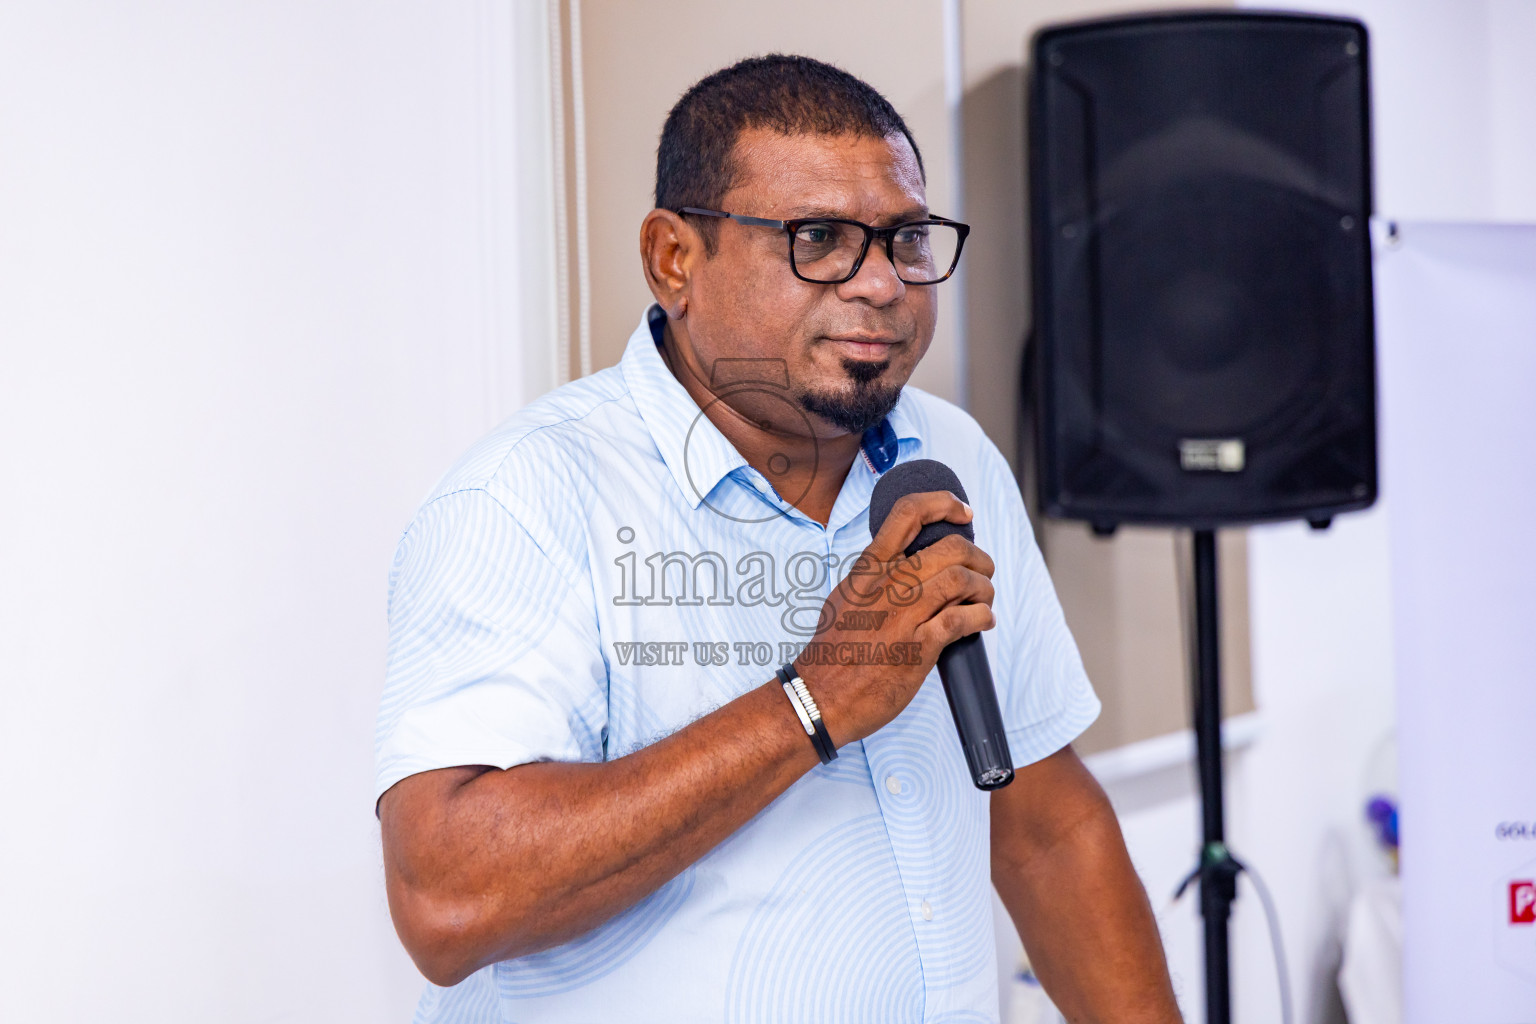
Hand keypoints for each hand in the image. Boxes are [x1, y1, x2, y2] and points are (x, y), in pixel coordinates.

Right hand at [796, 490, 995, 746]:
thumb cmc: (832, 652)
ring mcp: (902, 615)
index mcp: (868, 570)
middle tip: (984, 570)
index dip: (943, 504)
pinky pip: (962, 619)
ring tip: (984, 599)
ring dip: (984, 588)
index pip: (907, 515)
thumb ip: (873, 578)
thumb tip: (903, 565)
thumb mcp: (845, 599)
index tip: (964, 513)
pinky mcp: (918, 647)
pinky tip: (983, 622)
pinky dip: (982, 616)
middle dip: (979, 557)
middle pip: (949, 547)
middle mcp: (886, 586)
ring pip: (960, 579)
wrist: (820, 696)